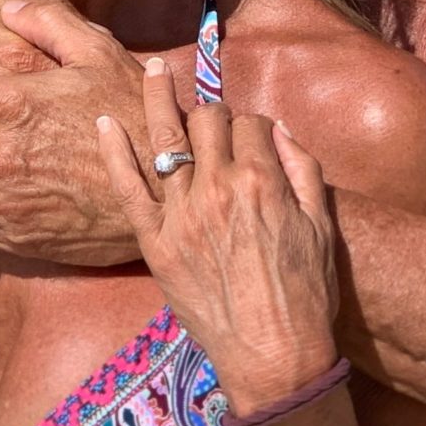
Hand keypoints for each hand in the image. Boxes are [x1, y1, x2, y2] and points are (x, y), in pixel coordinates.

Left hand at [97, 58, 340, 418]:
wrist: (273, 354)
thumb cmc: (306, 294)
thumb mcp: (321, 226)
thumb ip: (303, 170)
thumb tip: (278, 132)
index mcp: (262, 180)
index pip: (250, 122)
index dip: (252, 124)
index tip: (251, 136)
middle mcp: (217, 187)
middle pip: (207, 121)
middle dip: (211, 112)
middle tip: (209, 118)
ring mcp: (181, 213)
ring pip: (166, 138)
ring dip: (158, 99)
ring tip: (151, 71)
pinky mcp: (155, 242)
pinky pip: (127, 187)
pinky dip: (113, 152)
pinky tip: (105, 123)